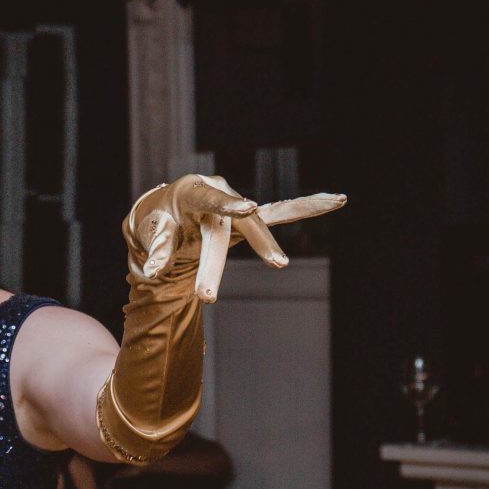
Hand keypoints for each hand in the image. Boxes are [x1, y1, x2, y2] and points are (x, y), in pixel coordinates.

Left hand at [130, 175, 346, 301]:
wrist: (170, 211)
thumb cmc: (160, 221)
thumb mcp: (154, 232)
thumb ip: (158, 251)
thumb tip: (152, 273)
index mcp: (193, 192)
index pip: (211, 201)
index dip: (228, 205)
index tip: (246, 208)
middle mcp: (220, 194)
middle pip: (227, 229)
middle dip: (216, 264)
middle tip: (206, 296)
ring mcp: (238, 206)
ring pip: (257, 226)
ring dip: (267, 245)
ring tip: (280, 263)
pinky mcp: (249, 219)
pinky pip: (280, 213)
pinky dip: (307, 208)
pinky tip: (336, 200)